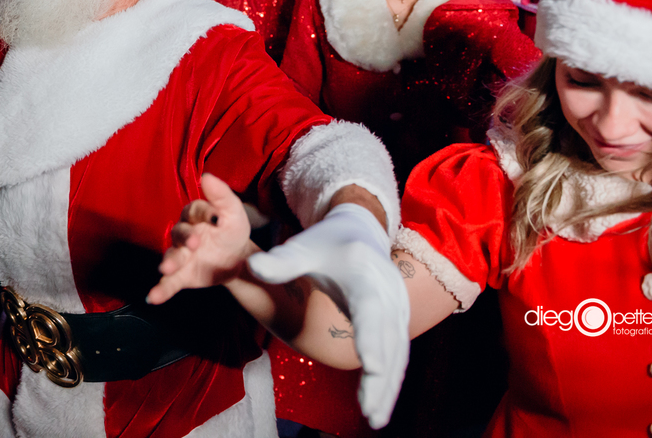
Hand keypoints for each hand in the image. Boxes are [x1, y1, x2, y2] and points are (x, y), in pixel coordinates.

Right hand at [146, 174, 254, 304]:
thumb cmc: (232, 231)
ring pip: (171, 257)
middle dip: (185, 238)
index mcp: (196, 215)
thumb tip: (206, 176)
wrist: (237, 261)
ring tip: (166, 269)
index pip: (195, 210)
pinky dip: (160, 290)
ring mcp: (181, 255)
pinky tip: (153, 297)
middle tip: (194, 244)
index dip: (203, 212)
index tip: (215, 217)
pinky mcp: (181, 276)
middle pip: (179, 233)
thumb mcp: (234, 212)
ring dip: (169, 262)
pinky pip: (168, 283)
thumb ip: (222, 195)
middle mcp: (184, 234)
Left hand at [247, 204, 409, 429]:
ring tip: (375, 418)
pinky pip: (398, 353)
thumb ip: (282, 261)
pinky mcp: (399, 321)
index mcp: (365, 276)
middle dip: (381, 379)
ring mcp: (398, 309)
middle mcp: (388, 294)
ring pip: (398, 353)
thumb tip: (252, 267)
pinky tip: (378, 404)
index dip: (371, 338)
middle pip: (387, 341)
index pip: (369, 310)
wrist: (361, 232)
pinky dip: (391, 379)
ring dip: (388, 387)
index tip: (371, 366)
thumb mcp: (305, 247)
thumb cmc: (328, 242)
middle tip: (370, 413)